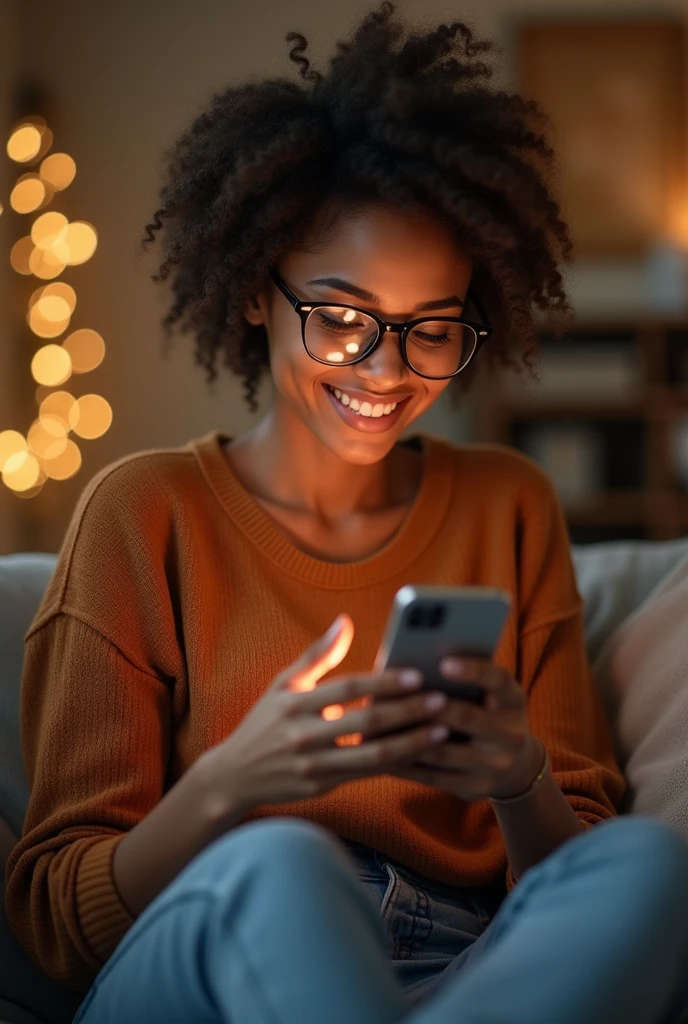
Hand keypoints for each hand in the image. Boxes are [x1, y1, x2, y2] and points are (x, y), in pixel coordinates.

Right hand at [200, 614, 451, 822]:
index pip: (347, 688)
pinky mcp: (321, 787)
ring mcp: (313, 765)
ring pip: (372, 755)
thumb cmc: (266, 721)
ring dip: (411, 743)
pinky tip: (422, 755)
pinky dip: (397, 765)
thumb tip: (345, 621)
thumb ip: (318, 654)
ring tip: (443, 730)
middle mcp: (303, 734)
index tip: (416, 674)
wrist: (236, 774)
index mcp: (295, 703)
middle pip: (365, 721)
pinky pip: (367, 776)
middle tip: (441, 701)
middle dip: (407, 711)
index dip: (383, 681)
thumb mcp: (284, 683)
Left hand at [387, 657, 542, 802]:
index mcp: (514, 700)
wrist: (514, 767)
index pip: (497, 679)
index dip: (472, 670)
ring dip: (407, 736)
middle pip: (465, 716)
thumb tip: (414, 665)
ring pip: (442, 750)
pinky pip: (433, 776)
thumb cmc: (487, 715)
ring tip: (377, 723)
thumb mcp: (489, 695)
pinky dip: (405, 763)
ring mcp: (496, 766)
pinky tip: (382, 750)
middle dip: (426, 705)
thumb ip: (464, 678)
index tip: (443, 662)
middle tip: (392, 695)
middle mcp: (511, 734)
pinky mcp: (476, 789)